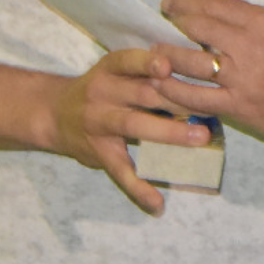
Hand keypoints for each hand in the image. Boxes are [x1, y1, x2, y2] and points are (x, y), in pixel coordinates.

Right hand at [47, 47, 206, 217]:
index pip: (129, 61)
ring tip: (199, 138)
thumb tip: (200, 80)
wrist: (53, 113)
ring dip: (169, 133)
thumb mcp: (116, 72)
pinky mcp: (98, 152)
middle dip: (177, 100)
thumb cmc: (101, 89)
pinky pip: (119, 171)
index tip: (168, 66)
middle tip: (211, 107)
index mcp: (110, 69)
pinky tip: (157, 203)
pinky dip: (139, 188)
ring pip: (134, 125)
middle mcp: (103, 92)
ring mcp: (99, 122)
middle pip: (142, 93)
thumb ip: (148, 73)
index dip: (148, 62)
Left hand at [154, 0, 263, 145]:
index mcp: (262, 22)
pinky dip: (175, 92)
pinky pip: (196, 98)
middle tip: (159, 25)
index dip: (187, 2)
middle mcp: (247, 47)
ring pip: (191, 64)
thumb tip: (224, 20)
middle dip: (173, 25)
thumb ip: (256, 23)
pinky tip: (161, 86)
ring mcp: (240, 78)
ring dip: (167, 57)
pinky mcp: (236, 106)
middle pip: (198, 29)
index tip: (172, 3)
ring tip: (154, 55)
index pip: (215, 5)